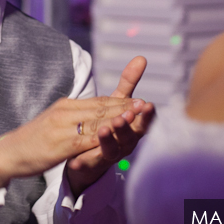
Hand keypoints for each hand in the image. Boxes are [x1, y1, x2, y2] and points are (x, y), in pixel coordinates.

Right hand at [0, 95, 143, 189]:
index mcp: (65, 106)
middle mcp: (65, 112)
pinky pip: (85, 139)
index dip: (119, 101)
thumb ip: (75, 118)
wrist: (8, 153)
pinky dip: (102, 136)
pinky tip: (115, 136)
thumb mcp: (56, 124)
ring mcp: (62, 127)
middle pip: (100, 107)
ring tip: (135, 116)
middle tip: (144, 105)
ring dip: (117, 118)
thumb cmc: (33, 142)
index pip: (97, 101)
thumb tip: (94, 116)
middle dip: (124, 106)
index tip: (138, 101)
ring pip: (95, 120)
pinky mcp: (59, 143)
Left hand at [65, 57, 155, 196]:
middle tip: (123, 117)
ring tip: (104, 131)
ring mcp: (107, 156)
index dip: (146, 114)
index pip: (142, 121)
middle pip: (128, 136)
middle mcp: (124, 144)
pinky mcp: (90, 166)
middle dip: (126, 126)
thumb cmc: (109, 123)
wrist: (88, 154)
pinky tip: (75, 162)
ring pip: (110, 150)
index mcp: (132, 128)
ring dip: (108, 141)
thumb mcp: (118, 102)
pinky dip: (82, 163)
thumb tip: (141, 57)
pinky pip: (87, 165)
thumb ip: (128, 83)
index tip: (148, 104)